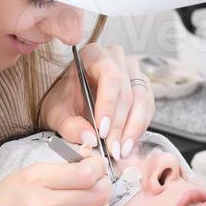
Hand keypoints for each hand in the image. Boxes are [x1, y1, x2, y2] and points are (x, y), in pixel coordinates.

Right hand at [0, 153, 112, 205]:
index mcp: (33, 179)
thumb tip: (87, 157)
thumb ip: (55, 169)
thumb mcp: (20, 177)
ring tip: (94, 202)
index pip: (84, 172)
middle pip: (97, 192)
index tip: (95, 165)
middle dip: (105, 184)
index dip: (98, 166)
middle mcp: (43, 203)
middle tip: (98, 182)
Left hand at [39, 44, 154, 160]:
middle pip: (127, 91)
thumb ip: (70, 126)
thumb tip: (89, 138)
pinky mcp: (142, 86)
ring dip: (133, 128)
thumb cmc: (63, 101)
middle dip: (120, 124)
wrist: (70, 100)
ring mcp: (132, 71)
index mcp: (92, 55)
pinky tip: (127, 143)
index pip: (109, 76)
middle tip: (112, 148)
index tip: (103, 131)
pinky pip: (148, 107)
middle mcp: (116, 58)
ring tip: (120, 150)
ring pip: (142, 99)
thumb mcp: (57, 114)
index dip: (108, 105)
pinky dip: (139, 127)